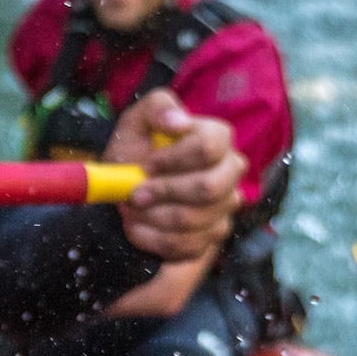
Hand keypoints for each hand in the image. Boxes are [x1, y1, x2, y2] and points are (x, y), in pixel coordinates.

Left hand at [103, 89, 243, 261]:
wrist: (126, 186)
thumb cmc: (137, 149)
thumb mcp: (137, 121)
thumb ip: (157, 108)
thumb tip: (177, 121)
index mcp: (218, 138)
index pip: (209, 148)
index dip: (174, 159)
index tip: (146, 165)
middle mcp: (230, 173)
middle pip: (209, 188)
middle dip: (164, 192)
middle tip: (134, 193)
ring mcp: (225, 208)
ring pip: (195, 221)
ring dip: (153, 217)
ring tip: (131, 209)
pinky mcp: (211, 237)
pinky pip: (187, 247)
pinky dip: (153, 240)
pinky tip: (138, 228)